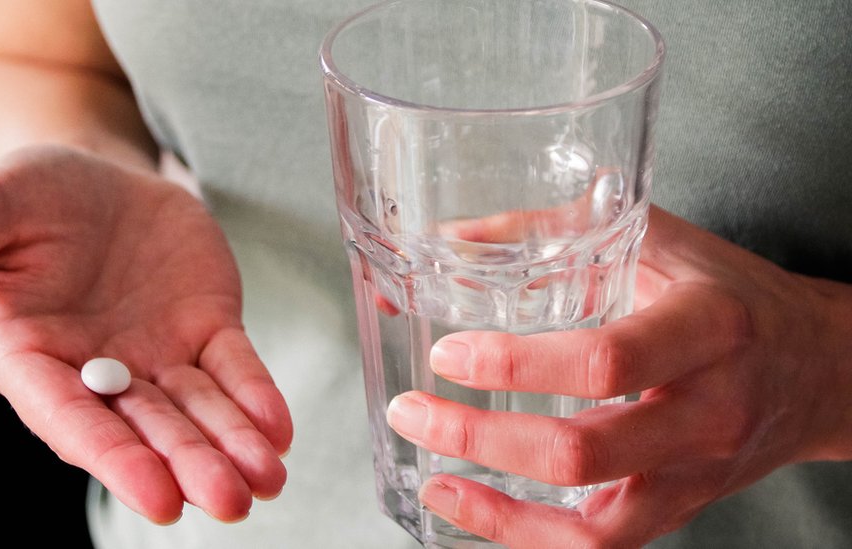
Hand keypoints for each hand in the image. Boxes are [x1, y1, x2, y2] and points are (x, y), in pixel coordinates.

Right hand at [0, 145, 291, 523]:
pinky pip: (233, 368)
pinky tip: (277, 431)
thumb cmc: (27, 194)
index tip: (156, 496)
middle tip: (229, 502)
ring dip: (231, 445)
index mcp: (28, 355)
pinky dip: (256, 397)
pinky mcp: (204, 329)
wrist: (97, 176)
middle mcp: (95, 371)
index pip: (68, 416)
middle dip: (186, 464)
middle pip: (143, 427)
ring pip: (195, 410)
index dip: (112, 456)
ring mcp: (155, 354)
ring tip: (267, 480)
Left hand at [386, 206, 851, 546]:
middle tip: (413, 412)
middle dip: (480, 439)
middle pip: (583, 453)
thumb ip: (553, 231)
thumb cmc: (729, 293)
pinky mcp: (681, 507)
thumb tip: (448, 239)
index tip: (448, 354)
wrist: (818, 366)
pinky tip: (481, 511)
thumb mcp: (657, 240)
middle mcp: (706, 411)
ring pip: (595, 527)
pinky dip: (533, 540)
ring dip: (500, 514)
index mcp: (705, 329)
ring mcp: (695, 472)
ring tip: (436, 482)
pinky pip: (604, 547)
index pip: (604, 361)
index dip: (515, 365)